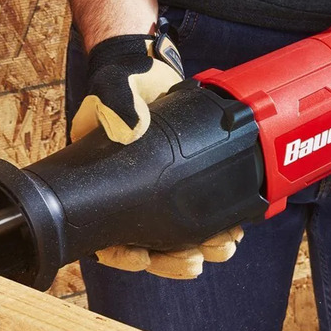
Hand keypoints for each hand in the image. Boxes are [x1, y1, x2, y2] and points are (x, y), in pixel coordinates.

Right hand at [72, 26, 244, 278]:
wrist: (147, 69)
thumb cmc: (120, 81)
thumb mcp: (113, 88)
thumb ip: (118, 105)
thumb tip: (131, 129)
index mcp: (99, 183)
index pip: (101, 232)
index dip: (119, 253)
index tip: (141, 259)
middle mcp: (124, 194)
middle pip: (140, 244)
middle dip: (169, 259)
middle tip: (195, 261)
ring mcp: (152, 190)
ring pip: (170, 236)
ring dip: (196, 249)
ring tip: (222, 248)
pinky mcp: (179, 181)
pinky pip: (193, 214)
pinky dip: (212, 226)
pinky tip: (232, 230)